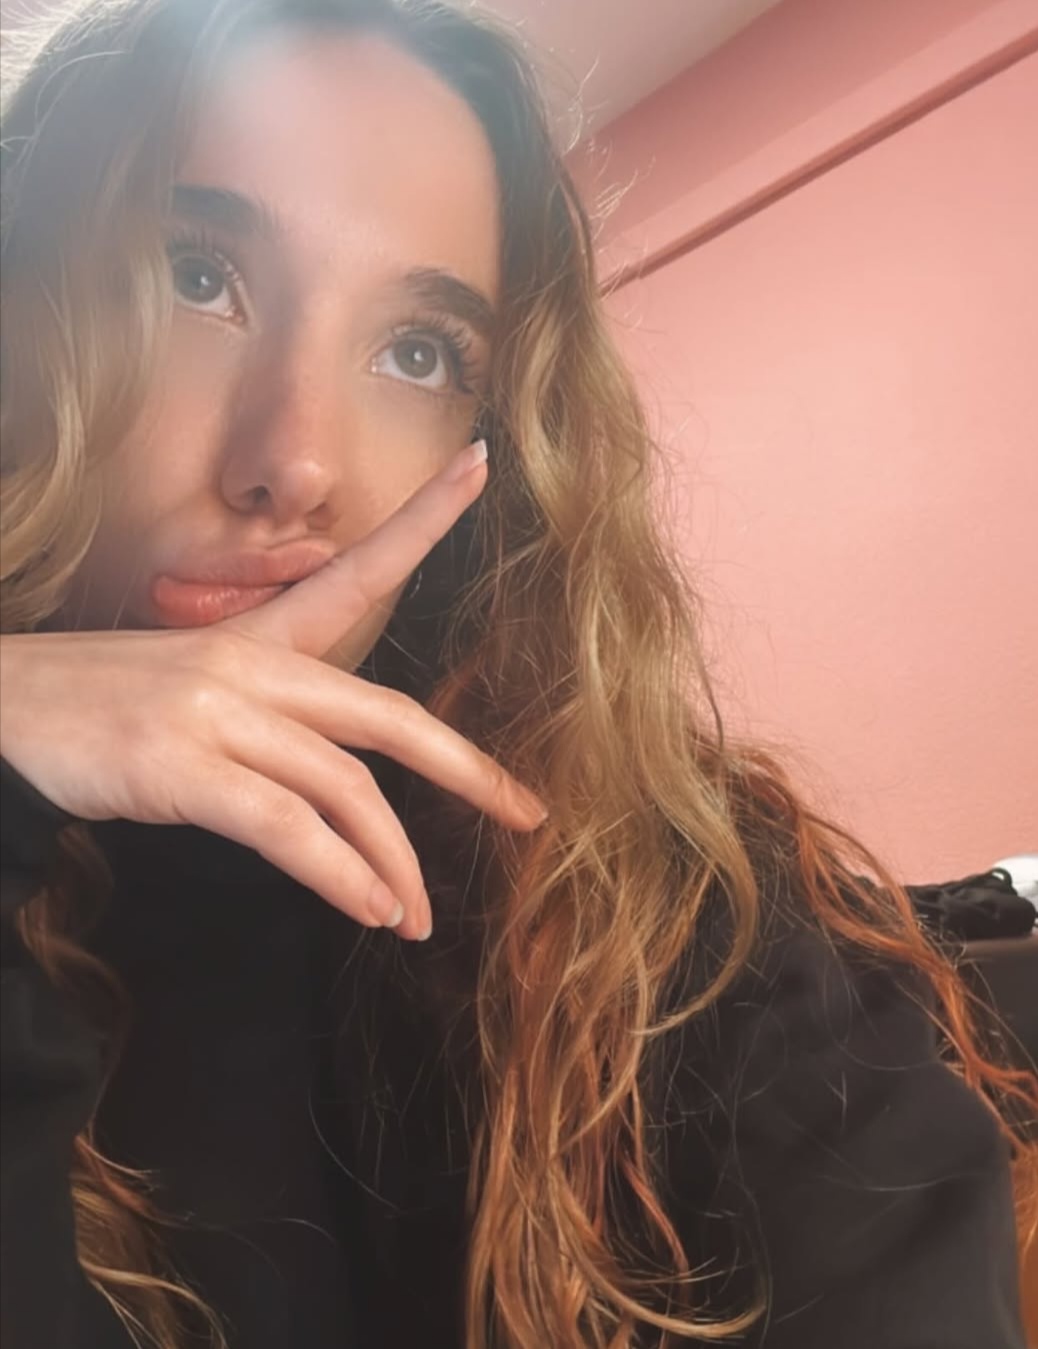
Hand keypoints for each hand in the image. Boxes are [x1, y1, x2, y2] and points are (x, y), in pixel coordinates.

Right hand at [0, 441, 545, 940]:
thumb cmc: (96, 713)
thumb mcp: (192, 696)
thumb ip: (271, 725)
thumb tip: (337, 790)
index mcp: (257, 639)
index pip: (356, 572)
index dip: (423, 518)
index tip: (480, 465)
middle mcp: (247, 664)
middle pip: (386, 715)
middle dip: (466, 769)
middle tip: (523, 811)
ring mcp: (213, 711)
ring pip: (342, 788)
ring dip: (390, 863)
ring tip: (415, 918)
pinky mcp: (178, 764)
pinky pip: (285, 826)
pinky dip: (338, 875)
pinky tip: (369, 910)